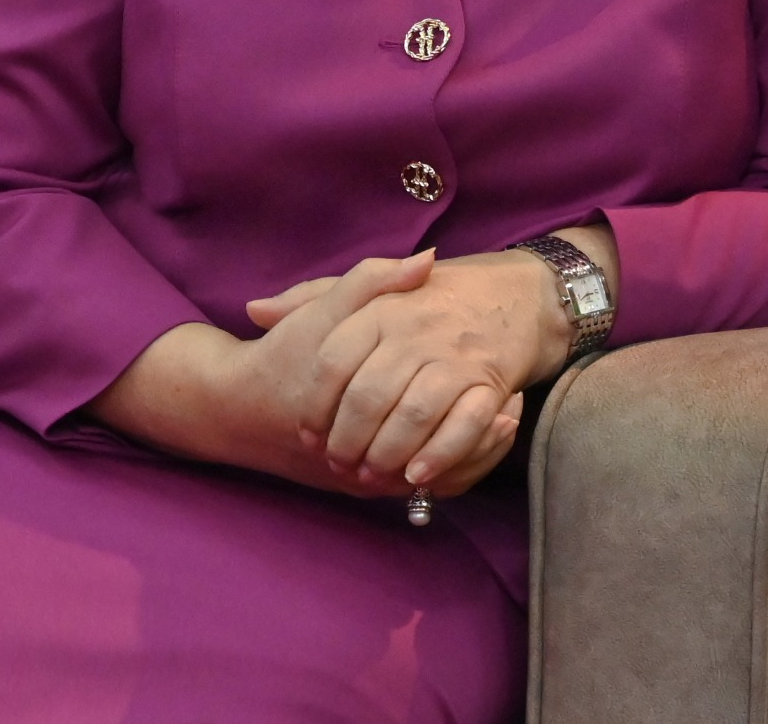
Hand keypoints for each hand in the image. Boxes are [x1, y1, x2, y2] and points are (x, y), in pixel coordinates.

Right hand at [92, 251, 521, 500]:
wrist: (236, 410)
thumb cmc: (285, 354)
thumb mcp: (326, 311)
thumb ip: (374, 282)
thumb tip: (428, 260)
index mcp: (361, 411)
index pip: (434, 421)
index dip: (477, 405)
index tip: (503, 382)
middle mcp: (363, 457)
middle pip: (441, 463)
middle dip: (481, 438)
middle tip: (511, 408)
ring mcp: (363, 478)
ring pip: (433, 482)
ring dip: (471, 455)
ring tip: (502, 423)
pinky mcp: (360, 485)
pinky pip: (417, 487)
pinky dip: (448, 467)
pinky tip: (468, 440)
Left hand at [246, 246, 578, 489]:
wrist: (514, 294)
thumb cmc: (427, 299)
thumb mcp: (369, 291)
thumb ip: (311, 299)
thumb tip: (253, 312)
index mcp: (380, 308)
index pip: (334, 361)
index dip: (316, 405)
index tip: (307, 433)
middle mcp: (415, 330)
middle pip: (369, 395)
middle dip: (348, 441)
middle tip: (338, 465)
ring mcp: (455, 355)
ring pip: (412, 414)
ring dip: (387, 454)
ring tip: (371, 476)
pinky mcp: (490, 380)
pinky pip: (462, 424)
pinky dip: (439, 454)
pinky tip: (417, 476)